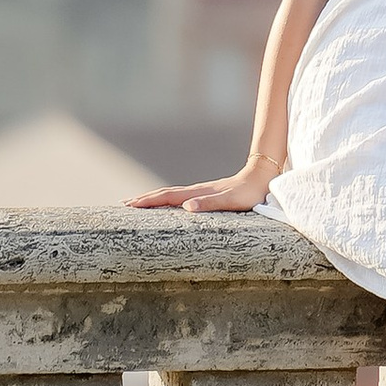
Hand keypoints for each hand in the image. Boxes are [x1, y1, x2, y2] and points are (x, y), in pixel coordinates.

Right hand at [128, 165, 275, 212]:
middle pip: (165, 194)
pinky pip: (180, 197)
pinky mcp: (206, 194)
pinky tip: (168, 204)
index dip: (148, 201)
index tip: (130, 204)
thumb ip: (209, 203)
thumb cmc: (247, 193)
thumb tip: (187, 207)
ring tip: (139, 203)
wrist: (260, 177)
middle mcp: (195, 191)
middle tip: (125, 204)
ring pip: (171, 195)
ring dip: (154, 198)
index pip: (167, 197)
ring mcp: (200, 191)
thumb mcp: (230, 201)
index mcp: (197, 193)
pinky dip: (167, 200)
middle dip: (145, 199)